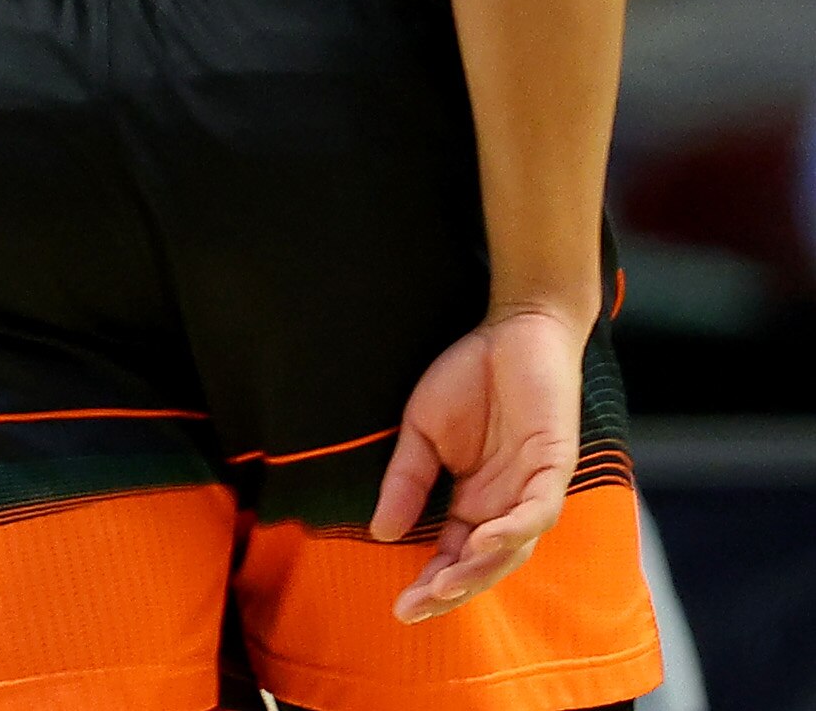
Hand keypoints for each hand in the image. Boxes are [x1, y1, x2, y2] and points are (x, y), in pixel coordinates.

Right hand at [369, 302, 587, 622]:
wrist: (516, 327)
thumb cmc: (470, 377)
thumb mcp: (420, 431)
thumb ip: (406, 481)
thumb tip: (382, 532)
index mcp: (475, 500)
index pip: (454, 555)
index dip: (430, 583)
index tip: (398, 608)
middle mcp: (506, 504)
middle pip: (485, 565)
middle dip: (451, 589)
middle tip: (416, 609)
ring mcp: (534, 488)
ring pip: (514, 547)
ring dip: (480, 570)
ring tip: (444, 587)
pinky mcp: (554, 465)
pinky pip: (537, 510)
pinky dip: (512, 529)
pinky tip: (481, 540)